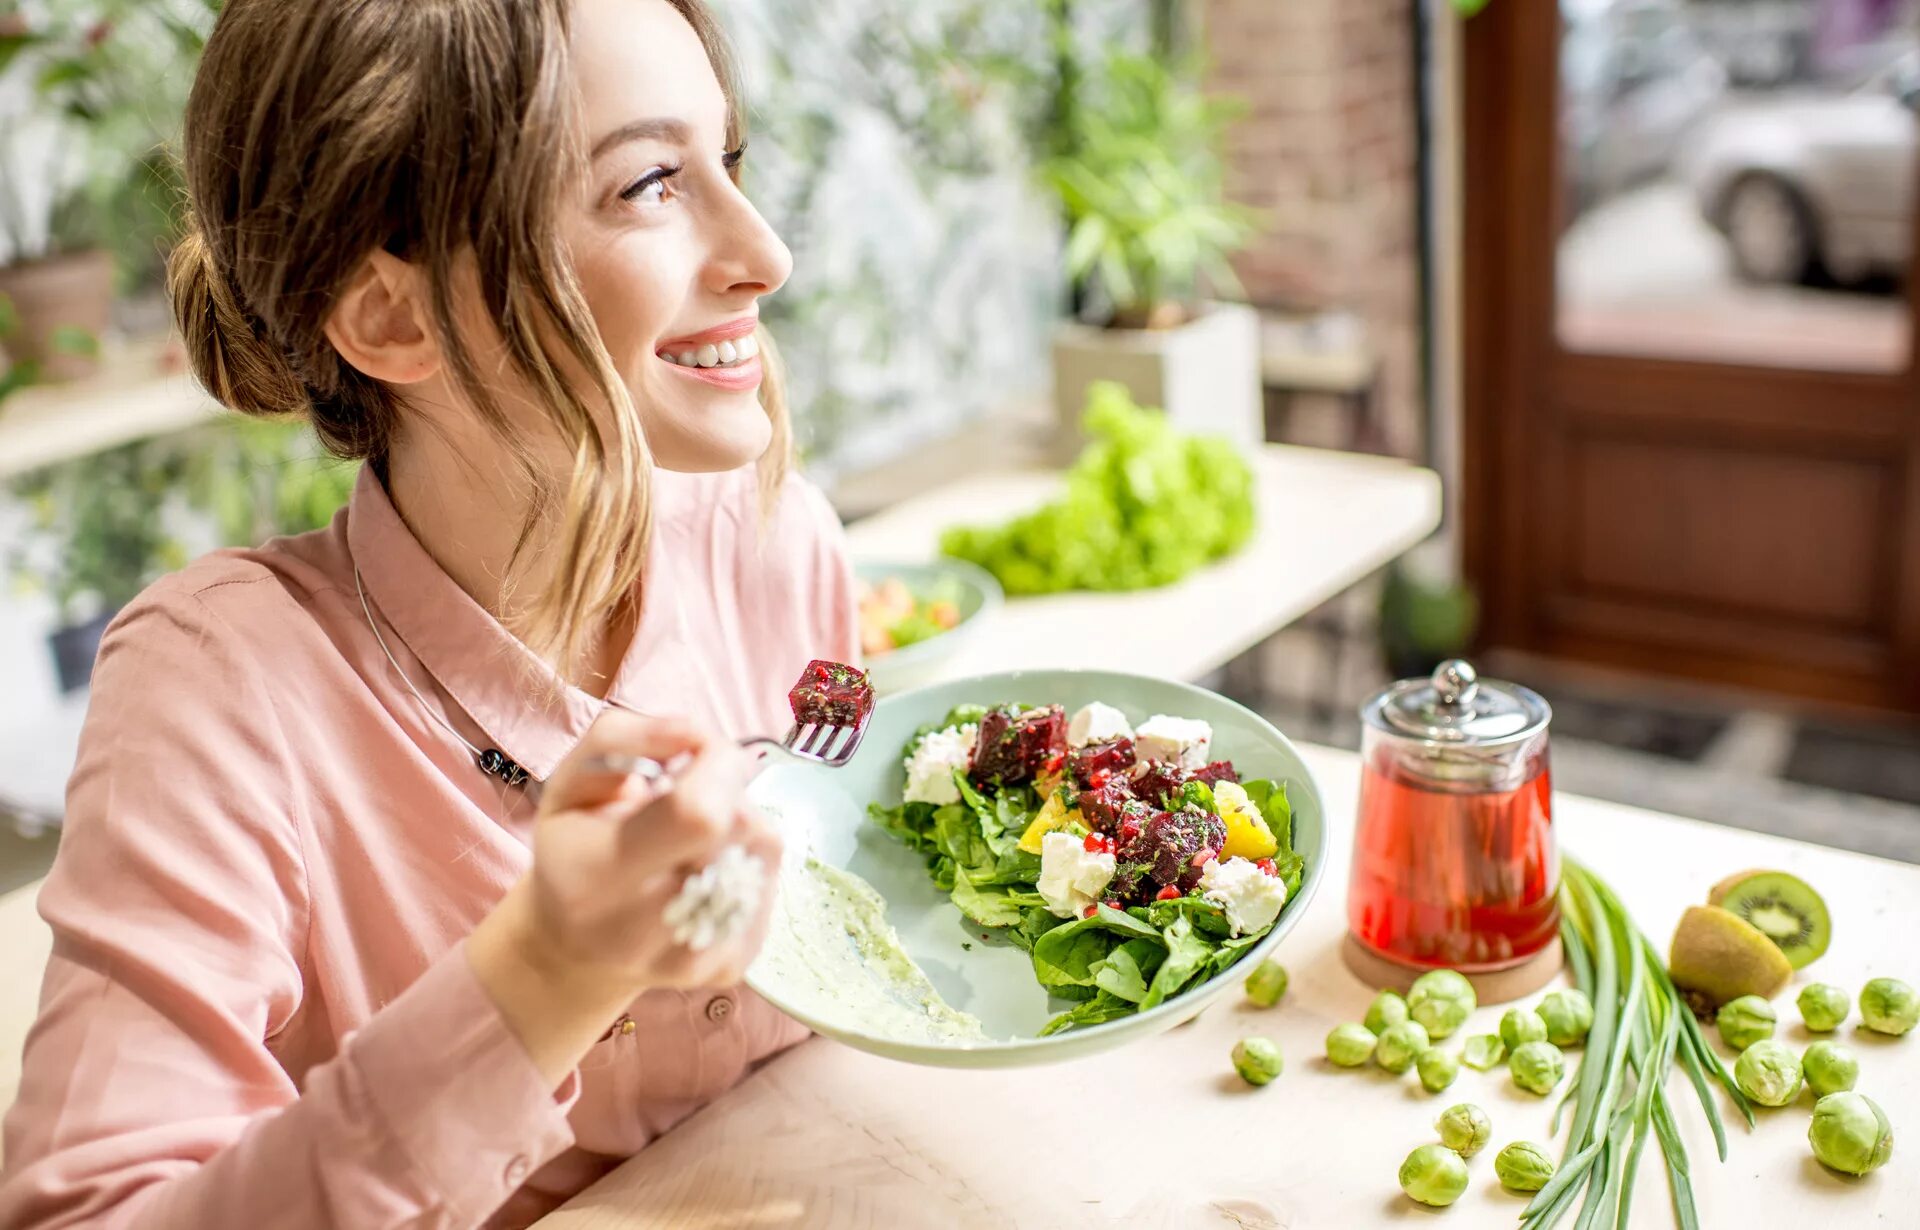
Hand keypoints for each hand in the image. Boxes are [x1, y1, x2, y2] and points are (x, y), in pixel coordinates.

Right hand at [468, 712, 780, 1083]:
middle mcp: (644, 931)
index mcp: (596, 877)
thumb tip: (698, 734)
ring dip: (741, 823)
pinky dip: (748, 860)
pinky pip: (772, 882)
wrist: (575, 948)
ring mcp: (695, 959)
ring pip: (765, 849)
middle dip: (727, 789)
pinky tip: (709, 869)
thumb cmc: (574, 848)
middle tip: (691, 795)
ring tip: (694, 836)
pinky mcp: (732, 967)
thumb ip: (624, 738)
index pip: (698, 814)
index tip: (698, 754)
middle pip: (742, 827)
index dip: (716, 765)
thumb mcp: (570, 780)